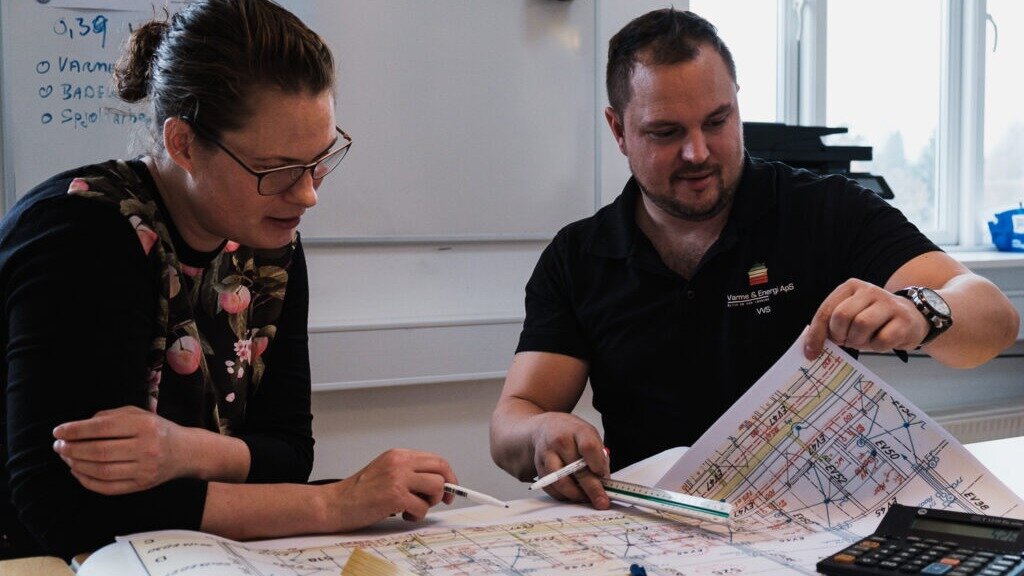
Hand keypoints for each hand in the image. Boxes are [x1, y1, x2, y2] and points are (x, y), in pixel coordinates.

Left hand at [52, 405, 189, 494]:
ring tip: (66, 457)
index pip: (103, 427)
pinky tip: (78, 471)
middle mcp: (146, 447)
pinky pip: (107, 487)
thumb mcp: (137, 414)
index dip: (76, 430)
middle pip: (99, 451)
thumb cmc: (156, 429)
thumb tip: (76, 428)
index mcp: (144, 425)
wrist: (185, 452)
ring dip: (76, 464)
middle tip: (58, 446)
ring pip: (101, 471)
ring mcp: (144, 469)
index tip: (58, 431)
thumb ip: (109, 416)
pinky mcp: (141, 485)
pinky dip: (87, 481)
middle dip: (72, 449)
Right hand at [324, 449, 456, 530]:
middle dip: (447, 487)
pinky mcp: (394, 496)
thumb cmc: (358, 493)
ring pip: (436, 486)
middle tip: (441, 500)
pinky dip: (417, 515)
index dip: (447, 475)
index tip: (449, 488)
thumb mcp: (386, 472)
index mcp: (398, 455)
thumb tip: (437, 484)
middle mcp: (400, 462)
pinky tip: (403, 514)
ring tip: (413, 508)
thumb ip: (409, 473)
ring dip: (430, 502)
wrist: (334, 504)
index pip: (435, 459)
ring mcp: (397, 478)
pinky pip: (422, 506)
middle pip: (441, 468)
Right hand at [530, 412, 609, 508]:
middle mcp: (561, 441)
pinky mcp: (539, 467)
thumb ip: (599, 458)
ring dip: (576, 495)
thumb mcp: (590, 437)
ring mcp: (547, 454)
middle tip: (601, 502)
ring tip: (586, 498)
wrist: (547, 428)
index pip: (588, 447)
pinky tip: (572, 494)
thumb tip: (605, 483)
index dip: (597, 464)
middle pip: (577, 469)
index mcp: (578, 431)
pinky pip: (551, 488)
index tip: (603, 476)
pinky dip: (563, 495)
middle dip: (592, 489)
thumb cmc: (573, 435)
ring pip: (561, 482)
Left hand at [804, 278, 929, 359]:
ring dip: (858, 341)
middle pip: (842, 316)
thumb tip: (811, 346)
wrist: (912, 317)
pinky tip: (881, 342)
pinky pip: (882, 339)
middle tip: (845, 341)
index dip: (817, 333)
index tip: (811, 352)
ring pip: (861, 325)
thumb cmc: (874, 319)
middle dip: (840, 335)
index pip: (827, 310)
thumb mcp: (851, 315)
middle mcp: (869, 290)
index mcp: (851, 287)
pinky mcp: (904, 319)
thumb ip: (831, 325)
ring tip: (863, 341)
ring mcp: (889, 303)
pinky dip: (876, 347)